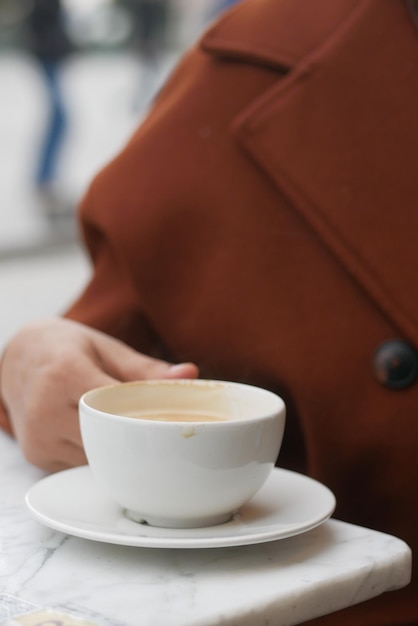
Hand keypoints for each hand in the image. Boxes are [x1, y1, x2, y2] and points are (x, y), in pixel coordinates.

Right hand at [0, 318, 197, 471]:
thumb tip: (190, 374)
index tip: (177, 423)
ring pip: (95, 458)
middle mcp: (45, 411)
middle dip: (138, 438)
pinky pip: (80, 465)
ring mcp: (38, 438)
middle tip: (167, 436)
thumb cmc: (66, 348)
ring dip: (119, 451)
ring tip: (140, 436)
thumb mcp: (105, 349)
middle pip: (107, 439)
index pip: (115, 407)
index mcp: (65, 374)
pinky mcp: (36, 456)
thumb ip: (145, 369)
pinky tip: (111, 441)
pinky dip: (100, 456)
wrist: (18, 357)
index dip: (147, 418)